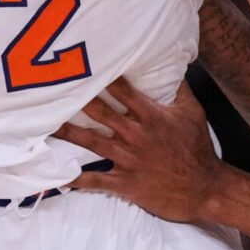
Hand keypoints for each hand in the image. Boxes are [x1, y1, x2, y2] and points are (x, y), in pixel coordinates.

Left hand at [57, 77, 220, 223]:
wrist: (205, 188)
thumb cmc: (198, 149)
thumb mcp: (194, 113)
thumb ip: (180, 88)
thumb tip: (175, 60)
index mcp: (151, 116)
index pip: (121, 90)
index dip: (102, 76)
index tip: (83, 64)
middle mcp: (135, 135)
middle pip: (99, 112)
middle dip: (76, 99)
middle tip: (52, 88)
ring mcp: (128, 159)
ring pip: (90, 142)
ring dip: (66, 133)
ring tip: (44, 123)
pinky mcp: (125, 182)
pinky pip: (95, 180)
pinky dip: (74, 179)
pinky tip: (55, 177)